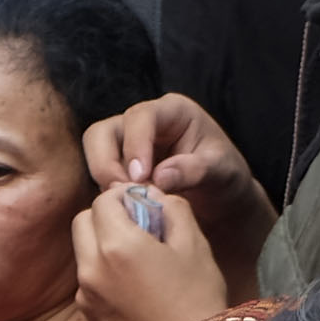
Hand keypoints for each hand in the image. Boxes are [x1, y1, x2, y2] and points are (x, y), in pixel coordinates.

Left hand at [73, 179, 231, 320]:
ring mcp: (85, 297)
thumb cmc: (198, 296)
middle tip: (136, 225)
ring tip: (137, 258)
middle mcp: (91, 269)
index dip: (123, 196)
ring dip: (102, 246)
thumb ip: (170, 208)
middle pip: (82, 222)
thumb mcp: (194, 243)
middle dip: (105, 216)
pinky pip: (87, 283)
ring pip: (83, 254)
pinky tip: (133, 287)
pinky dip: (103, 275)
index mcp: (117, 245)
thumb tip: (152, 196)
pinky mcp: (87, 318)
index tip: (142, 203)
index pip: (102, 200)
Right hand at [79, 94, 270, 292]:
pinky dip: (105, 191)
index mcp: (173, 112)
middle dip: (106, 162)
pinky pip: (98, 174)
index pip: (140, 117)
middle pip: (103, 131)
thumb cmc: (225, 179)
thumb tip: (159, 177)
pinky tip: (124, 208)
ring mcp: (126, 144)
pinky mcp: (117, 167)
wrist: (220, 200)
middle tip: (123, 193)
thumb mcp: (222, 173)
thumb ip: (194, 170)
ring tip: (123, 201)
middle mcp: (144, 123)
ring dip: (103, 177)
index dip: (135, 145)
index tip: (140, 178)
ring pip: (94, 150)